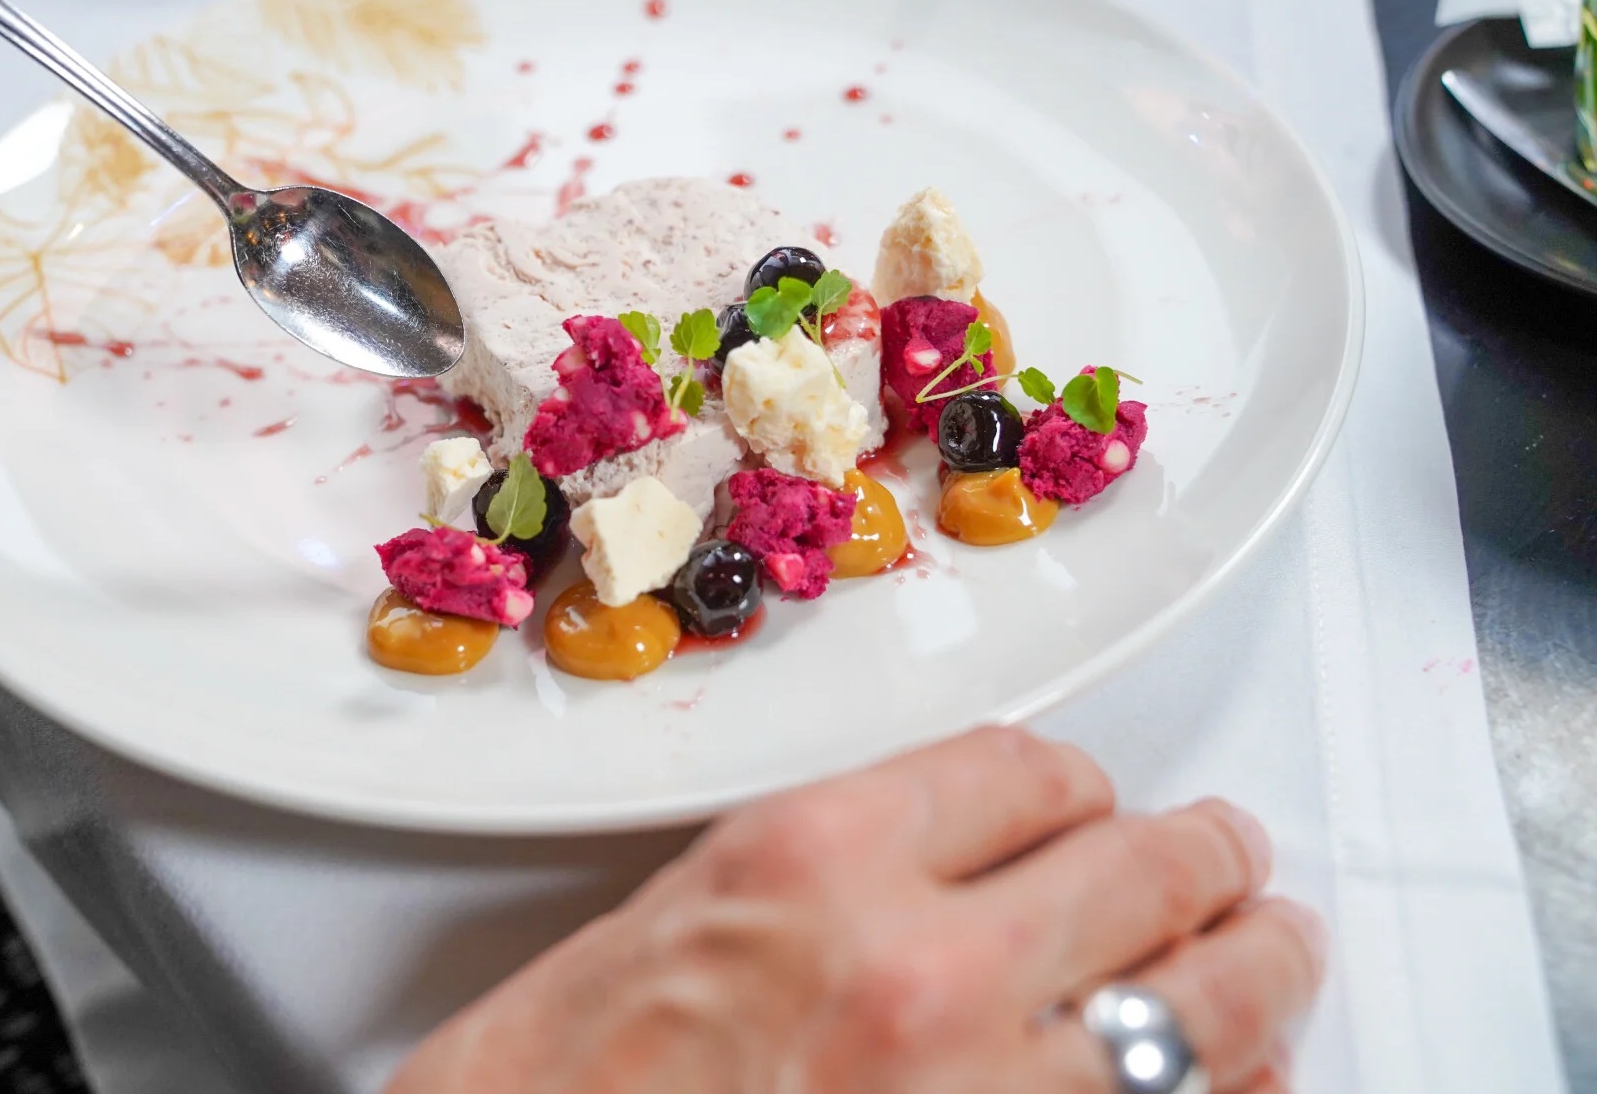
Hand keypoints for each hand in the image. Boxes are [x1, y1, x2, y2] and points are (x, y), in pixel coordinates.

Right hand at [389, 728, 1325, 1093]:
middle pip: (1142, 872)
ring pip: (1204, 1011)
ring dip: (1259, 969)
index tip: (1091, 798)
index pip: (1024, 772)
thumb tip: (936, 862)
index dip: (1078, 782)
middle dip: (1208, 856)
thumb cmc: (556, 1093)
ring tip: (1277, 950)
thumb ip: (824, 872)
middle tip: (1232, 856)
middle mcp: (922, 972)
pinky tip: (1243, 1078)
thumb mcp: (668, 924)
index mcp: (814, 862)